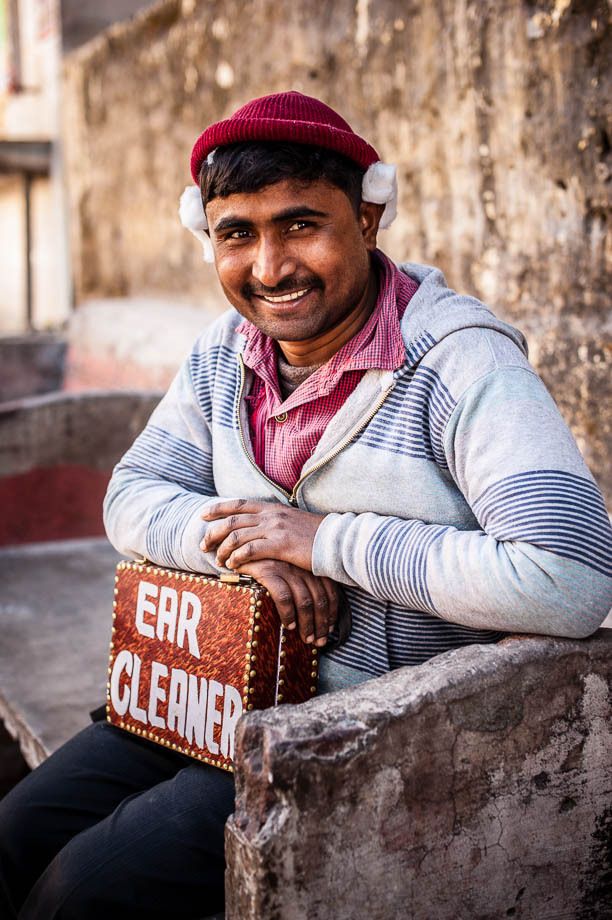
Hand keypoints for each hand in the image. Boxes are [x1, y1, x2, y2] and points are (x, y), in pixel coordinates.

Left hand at [201, 500, 324, 572]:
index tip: (203, 515)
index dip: (218, 508)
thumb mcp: (292, 522)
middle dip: (213, 532)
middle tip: (203, 544)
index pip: (238, 504)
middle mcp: (271, 515)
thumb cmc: (315, 536)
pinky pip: (251, 550)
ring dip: (223, 549)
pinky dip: (238, 558)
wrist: (336, 540)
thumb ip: (274, 523)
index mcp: (272, 508)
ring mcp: (275, 529)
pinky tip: (233, 565)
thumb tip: (260, 529)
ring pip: (237, 536)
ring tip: (218, 561)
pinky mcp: (281, 545)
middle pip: (232, 520)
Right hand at [233, 558, 338, 646]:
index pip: (331, 590)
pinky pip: (284, 597)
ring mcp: (286, 567)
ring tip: (306, 639)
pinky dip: (288, 614)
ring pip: (305, 601)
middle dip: (322, 624)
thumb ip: (304, 580)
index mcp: (311, 563)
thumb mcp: (291, 566)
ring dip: (307, 624)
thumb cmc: (267, 560)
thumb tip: (318, 610)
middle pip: (320, 599)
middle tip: (319, 641)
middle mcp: (302, 565)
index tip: (330, 629)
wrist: (239, 545)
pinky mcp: (268, 570)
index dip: (332, 613)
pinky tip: (288, 625)